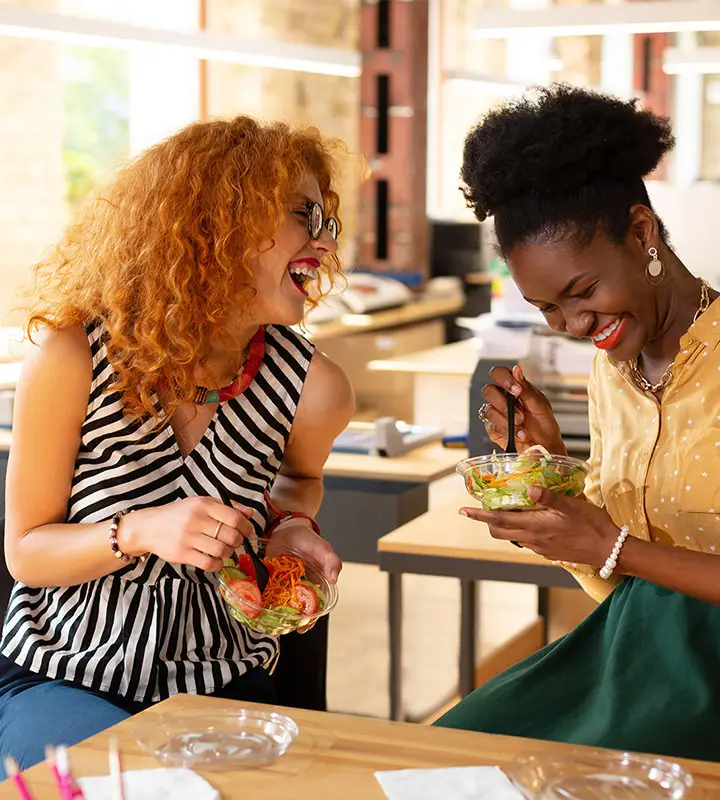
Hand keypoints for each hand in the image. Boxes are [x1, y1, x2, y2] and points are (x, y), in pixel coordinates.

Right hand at [121, 497, 254, 571]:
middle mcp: (196, 520)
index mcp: (203, 505)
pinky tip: (215, 560)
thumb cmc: (181, 514)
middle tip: (235, 542)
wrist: (150, 527)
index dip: (246, 527)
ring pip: (221, 551)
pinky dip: (217, 564)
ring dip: (228, 553)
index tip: (248, 532)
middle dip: (238, 542)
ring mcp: (188, 538)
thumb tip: (250, 514)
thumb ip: (227, 507)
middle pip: (230, 536)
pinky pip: (209, 564)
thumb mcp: (202, 504)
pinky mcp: (182, 554)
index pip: (235, 518)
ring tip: (224, 550)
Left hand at [268, 520, 341, 634]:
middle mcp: (297, 590)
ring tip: (265, 618)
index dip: (308, 621)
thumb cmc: (309, 540)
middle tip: (280, 627)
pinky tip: (253, 603)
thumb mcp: (323, 548)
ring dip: (272, 612)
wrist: (288, 528)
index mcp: (314, 587)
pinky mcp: (268, 579)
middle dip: (287, 621)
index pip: (313, 609)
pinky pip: (264, 592)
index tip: (301, 628)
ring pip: (277, 604)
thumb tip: (334, 578)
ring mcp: (282, 585)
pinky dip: (259, 598)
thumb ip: (331, 561)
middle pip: (294, 611)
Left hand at [459, 486, 618, 565]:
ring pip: (513, 537)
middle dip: (487, 521)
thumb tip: (528, 487)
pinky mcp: (550, 552)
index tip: (464, 511)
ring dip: (504, 525)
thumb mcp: (572, 505)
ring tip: (505, 510)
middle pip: (500, 532)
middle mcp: (533, 540)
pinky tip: (531, 520)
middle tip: (480, 509)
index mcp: (535, 527)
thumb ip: (549, 496)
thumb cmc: (592, 526)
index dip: (479, 516)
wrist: (611, 550)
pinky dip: (520, 530)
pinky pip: (527, 541)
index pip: (498, 522)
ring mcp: (541, 548)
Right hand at [480, 365, 565, 454]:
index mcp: (513, 388)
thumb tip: (516, 369)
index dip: (504, 379)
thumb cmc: (544, 423)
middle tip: (520, 416)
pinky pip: (491, 427)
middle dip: (504, 404)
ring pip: (488, 411)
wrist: (545, 446)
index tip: (517, 391)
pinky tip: (519, 435)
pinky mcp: (493, 429)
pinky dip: (507, 432)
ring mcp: (496, 414)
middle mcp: (501, 398)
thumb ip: (526, 388)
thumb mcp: (540, 405)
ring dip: (507, 421)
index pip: (499, 374)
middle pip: (488, 391)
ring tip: (523, 429)